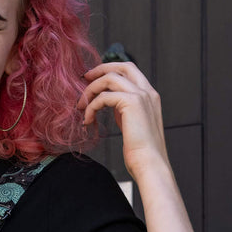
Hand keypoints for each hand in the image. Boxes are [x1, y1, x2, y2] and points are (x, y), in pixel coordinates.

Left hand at [78, 62, 168, 180]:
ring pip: (109, 79)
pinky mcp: (131, 102)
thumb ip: (124, 110)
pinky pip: (103, 97)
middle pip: (121, 66)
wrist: (150, 164)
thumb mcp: (133, 125)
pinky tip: (87, 121)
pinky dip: (91, 107)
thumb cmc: (141, 152)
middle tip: (83, 79)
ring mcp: (141, 95)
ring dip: (91, 91)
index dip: (110, 69)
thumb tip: (108, 103)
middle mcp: (147, 92)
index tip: (93, 78)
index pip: (130, 70)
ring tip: (81, 107)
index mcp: (150, 96)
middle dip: (100, 69)